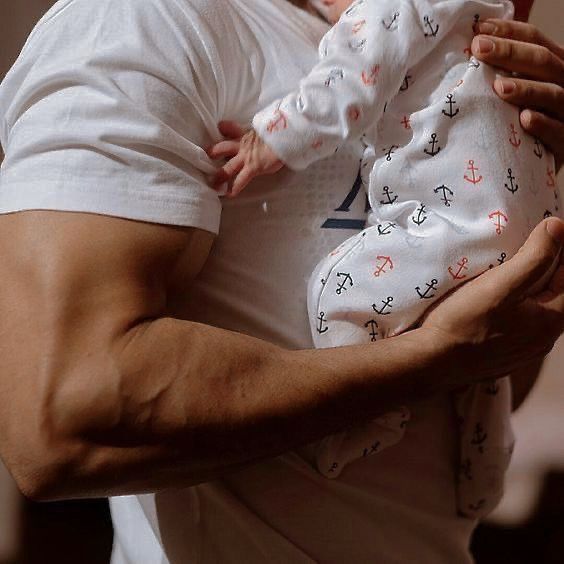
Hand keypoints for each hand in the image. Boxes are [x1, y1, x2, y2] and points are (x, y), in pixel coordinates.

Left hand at [208, 121, 283, 196]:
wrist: (287, 135)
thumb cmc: (282, 131)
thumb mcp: (271, 127)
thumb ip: (266, 131)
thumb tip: (271, 132)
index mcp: (248, 133)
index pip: (233, 128)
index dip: (226, 127)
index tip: (221, 127)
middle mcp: (244, 144)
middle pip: (223, 147)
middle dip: (213, 152)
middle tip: (206, 157)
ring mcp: (246, 157)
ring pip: (228, 167)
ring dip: (219, 176)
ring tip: (213, 185)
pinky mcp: (253, 167)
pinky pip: (240, 180)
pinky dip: (234, 188)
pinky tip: (229, 195)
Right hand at [421, 218, 563, 386]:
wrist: (431, 362)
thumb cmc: (464, 322)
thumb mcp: (500, 283)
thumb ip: (534, 256)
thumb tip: (557, 227)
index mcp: (550, 322)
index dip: (559, 253)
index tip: (543, 235)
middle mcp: (543, 341)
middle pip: (555, 296)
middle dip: (544, 272)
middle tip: (522, 251)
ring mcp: (522, 353)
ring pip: (535, 313)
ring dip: (527, 293)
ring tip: (504, 276)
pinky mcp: (503, 359)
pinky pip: (518, 328)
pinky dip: (513, 311)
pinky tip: (492, 306)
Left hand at [471, 19, 563, 171]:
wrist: (545, 158)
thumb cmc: (527, 120)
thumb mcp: (520, 91)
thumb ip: (505, 72)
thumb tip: (470, 49)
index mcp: (554, 66)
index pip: (535, 40)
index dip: (508, 32)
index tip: (478, 31)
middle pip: (542, 61)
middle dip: (510, 53)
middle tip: (479, 49)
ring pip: (552, 94)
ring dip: (526, 89)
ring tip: (499, 87)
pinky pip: (557, 131)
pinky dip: (542, 124)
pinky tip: (523, 120)